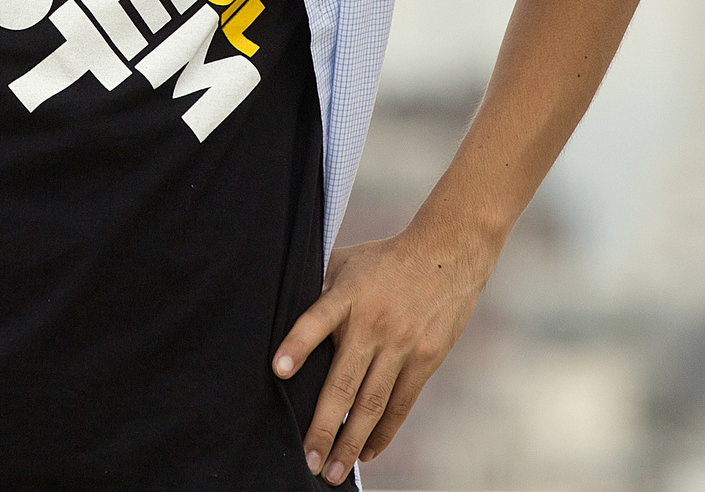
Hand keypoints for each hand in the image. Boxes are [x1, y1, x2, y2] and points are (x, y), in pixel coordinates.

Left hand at [272, 226, 494, 482]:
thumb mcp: (348, 262)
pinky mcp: (425, 360)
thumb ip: (322, 290)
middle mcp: (373, 323)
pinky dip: (383, 433)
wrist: (446, 255)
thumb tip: (289, 315)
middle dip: (324, 426)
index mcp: (347, 294)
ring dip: (351, 441)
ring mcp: (401, 345)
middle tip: (308, 460)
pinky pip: (400, 404)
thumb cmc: (385, 259)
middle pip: (344, 381)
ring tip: (334, 471)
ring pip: (372, 403)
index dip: (298, 344)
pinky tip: (367, 452)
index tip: (279, 370)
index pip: (316, 319)